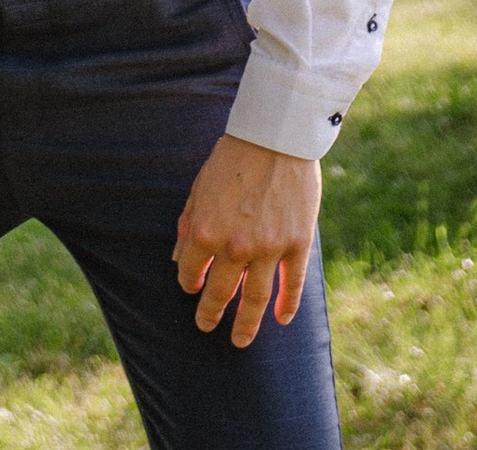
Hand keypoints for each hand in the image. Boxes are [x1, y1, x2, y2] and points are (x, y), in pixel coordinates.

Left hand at [171, 134, 320, 346]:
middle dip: (210, 312)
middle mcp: (235, 247)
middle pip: (221, 293)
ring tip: (239, 341)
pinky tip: (282, 320)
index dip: (188, 281)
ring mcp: (269, 249)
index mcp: (205, 231)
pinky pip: (292, 284)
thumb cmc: (232, 157)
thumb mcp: (199, 187)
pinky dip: (288, 305)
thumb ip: (188, 224)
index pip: (190, 271)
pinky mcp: (297, 243)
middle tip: (205, 325)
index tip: (191, 285)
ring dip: (246, 324)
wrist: (275, 135)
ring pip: (256, 300)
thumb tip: (179, 258)